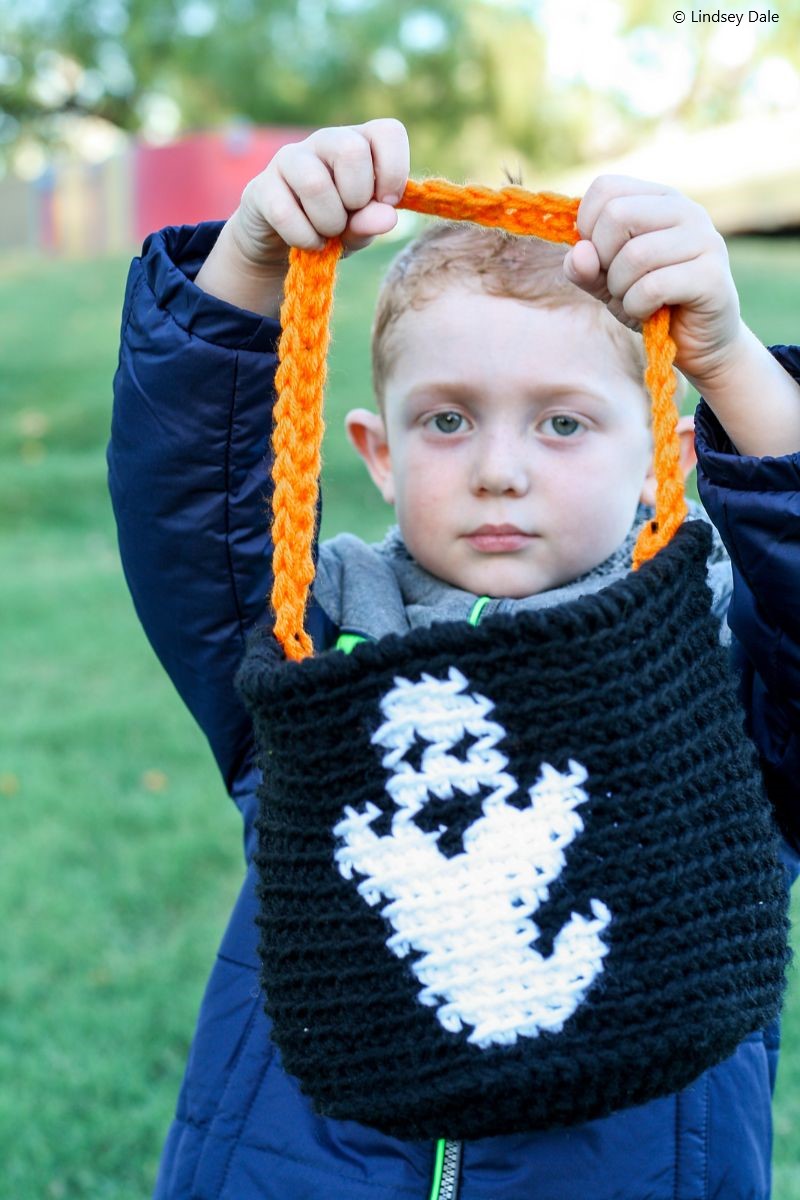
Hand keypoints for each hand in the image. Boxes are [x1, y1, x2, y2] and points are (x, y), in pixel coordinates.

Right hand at [229, 117, 409, 269]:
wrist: (280, 245)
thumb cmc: (331, 227)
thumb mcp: (359, 229)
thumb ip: (372, 221)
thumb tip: (387, 216)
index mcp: (358, 142)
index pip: (389, 131)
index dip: (394, 170)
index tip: (385, 201)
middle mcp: (324, 140)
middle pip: (351, 150)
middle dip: (357, 197)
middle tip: (349, 217)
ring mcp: (289, 159)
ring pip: (315, 183)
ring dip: (329, 222)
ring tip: (327, 233)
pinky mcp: (261, 187)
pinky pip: (284, 213)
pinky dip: (304, 238)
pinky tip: (308, 242)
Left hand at [562, 175, 742, 389]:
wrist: (698, 342)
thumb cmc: (651, 303)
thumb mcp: (606, 283)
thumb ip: (585, 267)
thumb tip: (579, 253)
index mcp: (660, 200)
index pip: (606, 188)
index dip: (587, 227)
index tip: (600, 257)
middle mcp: (686, 210)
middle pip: (616, 215)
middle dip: (603, 260)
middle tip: (619, 283)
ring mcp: (705, 240)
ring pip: (634, 254)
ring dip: (620, 289)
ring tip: (635, 301)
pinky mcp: (712, 276)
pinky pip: (652, 287)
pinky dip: (637, 307)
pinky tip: (649, 313)